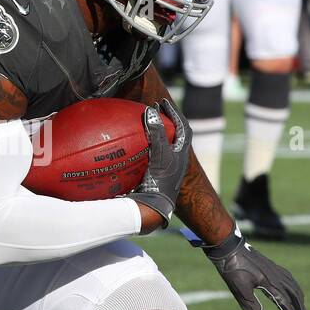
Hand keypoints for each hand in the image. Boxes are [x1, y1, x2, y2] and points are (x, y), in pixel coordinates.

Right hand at [127, 100, 189, 228]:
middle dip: (164, 123)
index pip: (182, 127)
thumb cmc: (160, 181)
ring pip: (159, 148)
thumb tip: (151, 111)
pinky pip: (145, 158)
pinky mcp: (151, 177)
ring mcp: (163, 170)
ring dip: (151, 136)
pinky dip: (138, 150)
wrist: (152, 207)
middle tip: (152, 112)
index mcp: (181, 154)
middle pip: (172, 136)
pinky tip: (126, 147)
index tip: (163, 102)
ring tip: (140, 126)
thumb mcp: (160, 153)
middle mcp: (174, 161)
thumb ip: (157, 132)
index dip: (174, 113)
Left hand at [196, 229, 305, 309]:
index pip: (286, 305)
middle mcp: (276, 275)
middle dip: (299, 307)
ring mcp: (273, 268)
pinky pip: (287, 276)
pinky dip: (292, 284)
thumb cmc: (232, 268)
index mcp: (271, 283)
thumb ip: (252, 309)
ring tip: (300, 304)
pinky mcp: (268, 264)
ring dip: (298, 295)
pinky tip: (288, 286)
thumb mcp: (240, 292)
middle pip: (293, 294)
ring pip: (292, 284)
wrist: (227, 245)